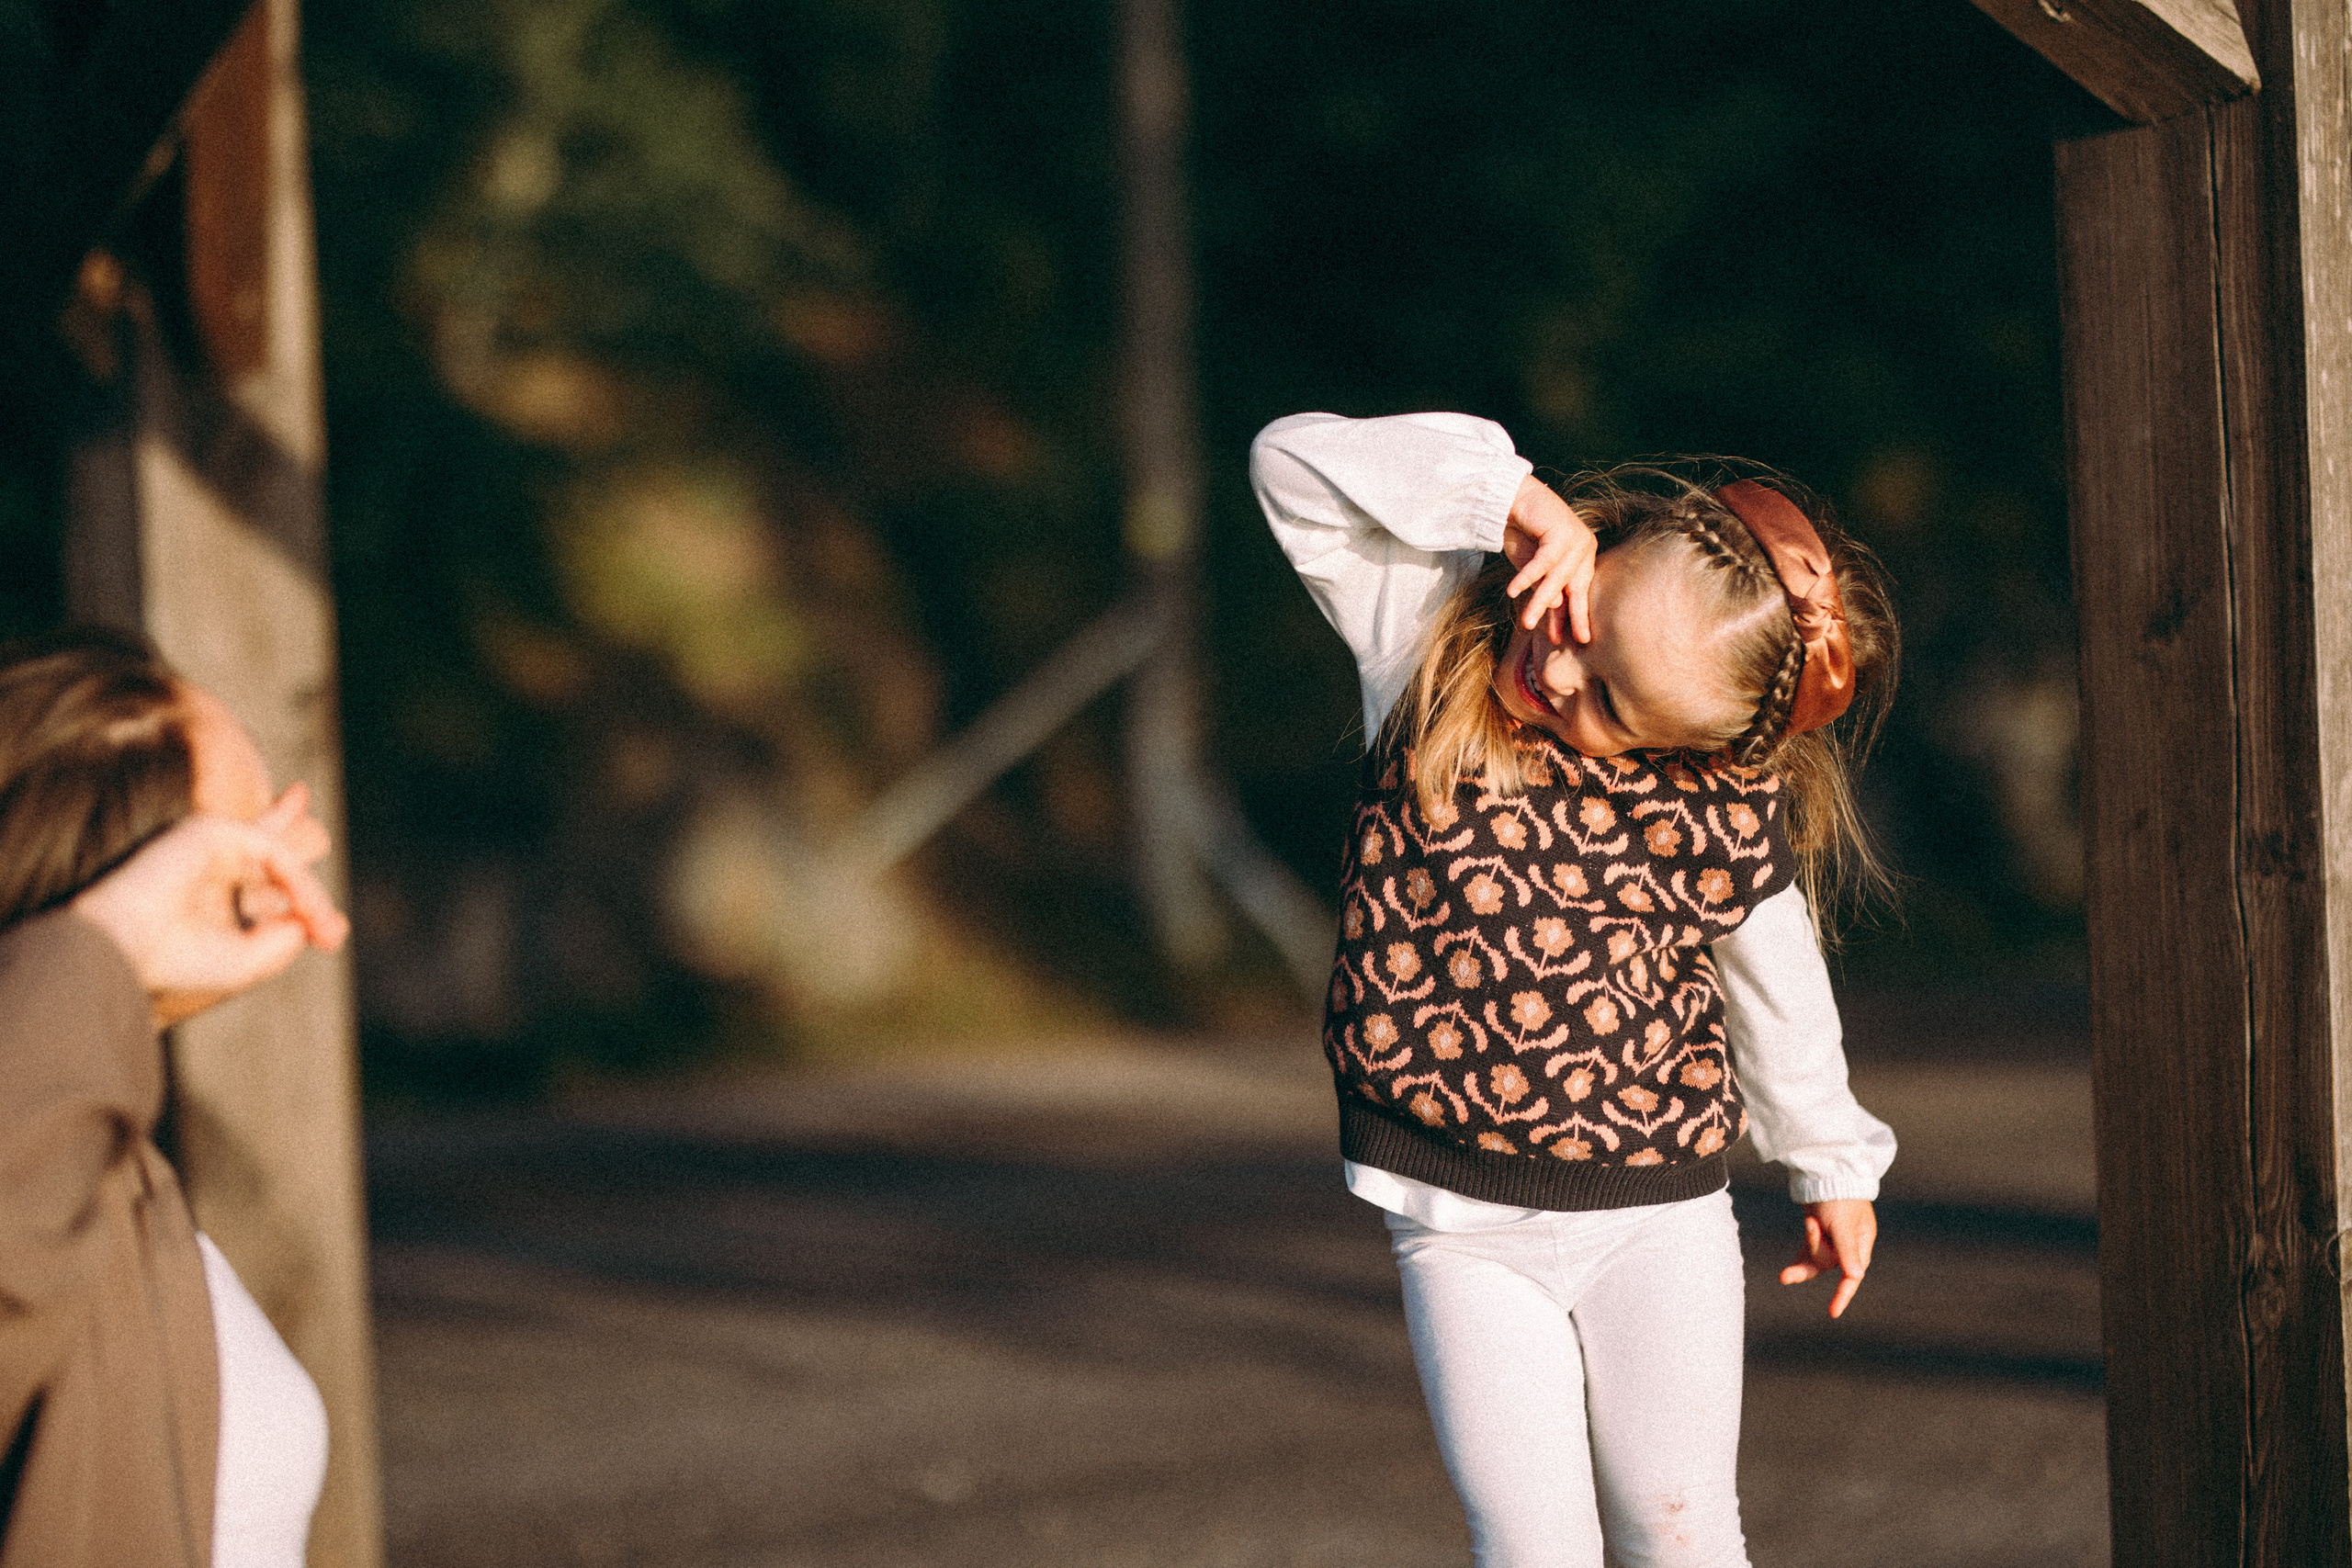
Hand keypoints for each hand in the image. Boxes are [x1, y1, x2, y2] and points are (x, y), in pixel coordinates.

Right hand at [71, 785, 348, 1029]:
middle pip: (272, 856)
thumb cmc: (171, 964)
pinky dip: (296, 881)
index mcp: (205, 898)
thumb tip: (310, 922)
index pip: (259, 886)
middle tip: (332, 928)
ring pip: (280, 860)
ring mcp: (206, 847)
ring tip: (324, 929)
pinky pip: (272, 852)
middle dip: (304, 884)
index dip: (301, 903)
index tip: (330, 936)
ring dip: (308, 896)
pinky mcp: (208, 831)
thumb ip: (281, 941)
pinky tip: (306, 909)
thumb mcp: (242, 962)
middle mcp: (205, 868)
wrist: (120, 953)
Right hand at [1500, 475, 1595, 643]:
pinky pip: (1544, 562)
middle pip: (1574, 588)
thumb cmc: (1522, 530)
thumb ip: (1546, 585)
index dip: (1574, 616)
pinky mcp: (1562, 532)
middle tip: (1563, 640)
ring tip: (1526, 623)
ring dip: (1540, 601)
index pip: (1579, 591)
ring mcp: (1576, 538)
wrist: (1512, 497)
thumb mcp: (1534, 566)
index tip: (1570, 639)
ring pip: (1557, 578)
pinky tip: (1513, 591)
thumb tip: (1557, 608)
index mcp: (1583, 556)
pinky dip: (1527, 576)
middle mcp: (1585, 547)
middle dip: (1568, 616)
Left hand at [1779, 1198, 1875, 1318]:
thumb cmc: (1839, 1196)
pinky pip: (1806, 1254)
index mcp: (1861, 1243)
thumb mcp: (1843, 1224)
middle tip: (1803, 1243)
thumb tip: (1857, 1276)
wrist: (1825, 1171)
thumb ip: (1848, 1250)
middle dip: (1814, 1255)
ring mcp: (1832, 1240)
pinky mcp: (1817, 1235)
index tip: (1832, 1312)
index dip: (1843, 1294)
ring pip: (1815, 1260)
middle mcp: (1848, 1245)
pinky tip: (1787, 1273)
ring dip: (1808, 1245)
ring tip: (1810, 1221)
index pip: (1852, 1275)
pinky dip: (1799, 1258)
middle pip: (1828, 1265)